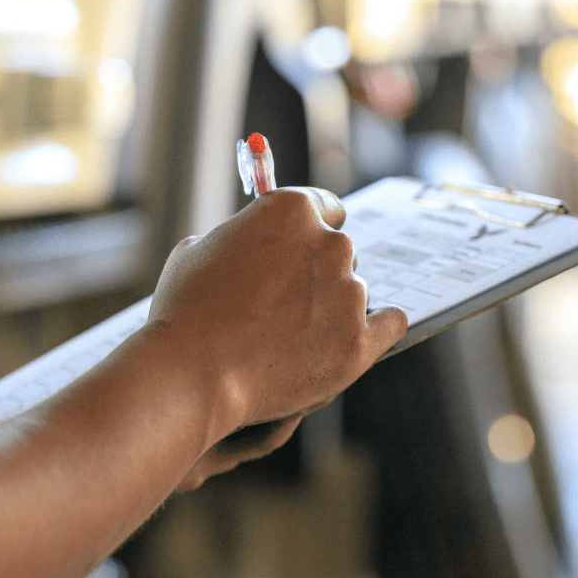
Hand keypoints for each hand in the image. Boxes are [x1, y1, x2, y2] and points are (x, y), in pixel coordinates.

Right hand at [148, 187, 406, 481]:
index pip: (326, 206)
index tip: (308, 244)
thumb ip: (242, 238)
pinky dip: (377, 329)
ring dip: (333, 307)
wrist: (192, 371)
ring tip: (291, 337)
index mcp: (293, 210)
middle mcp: (331, 244)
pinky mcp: (359, 342)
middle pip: (341, 252)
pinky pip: (389, 324)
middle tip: (286, 301)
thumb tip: (254, 243)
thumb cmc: (188, 308)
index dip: (314, 227)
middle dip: (318, 272)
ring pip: (353, 293)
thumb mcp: (202, 249)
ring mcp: (349, 293)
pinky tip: (362, 334)